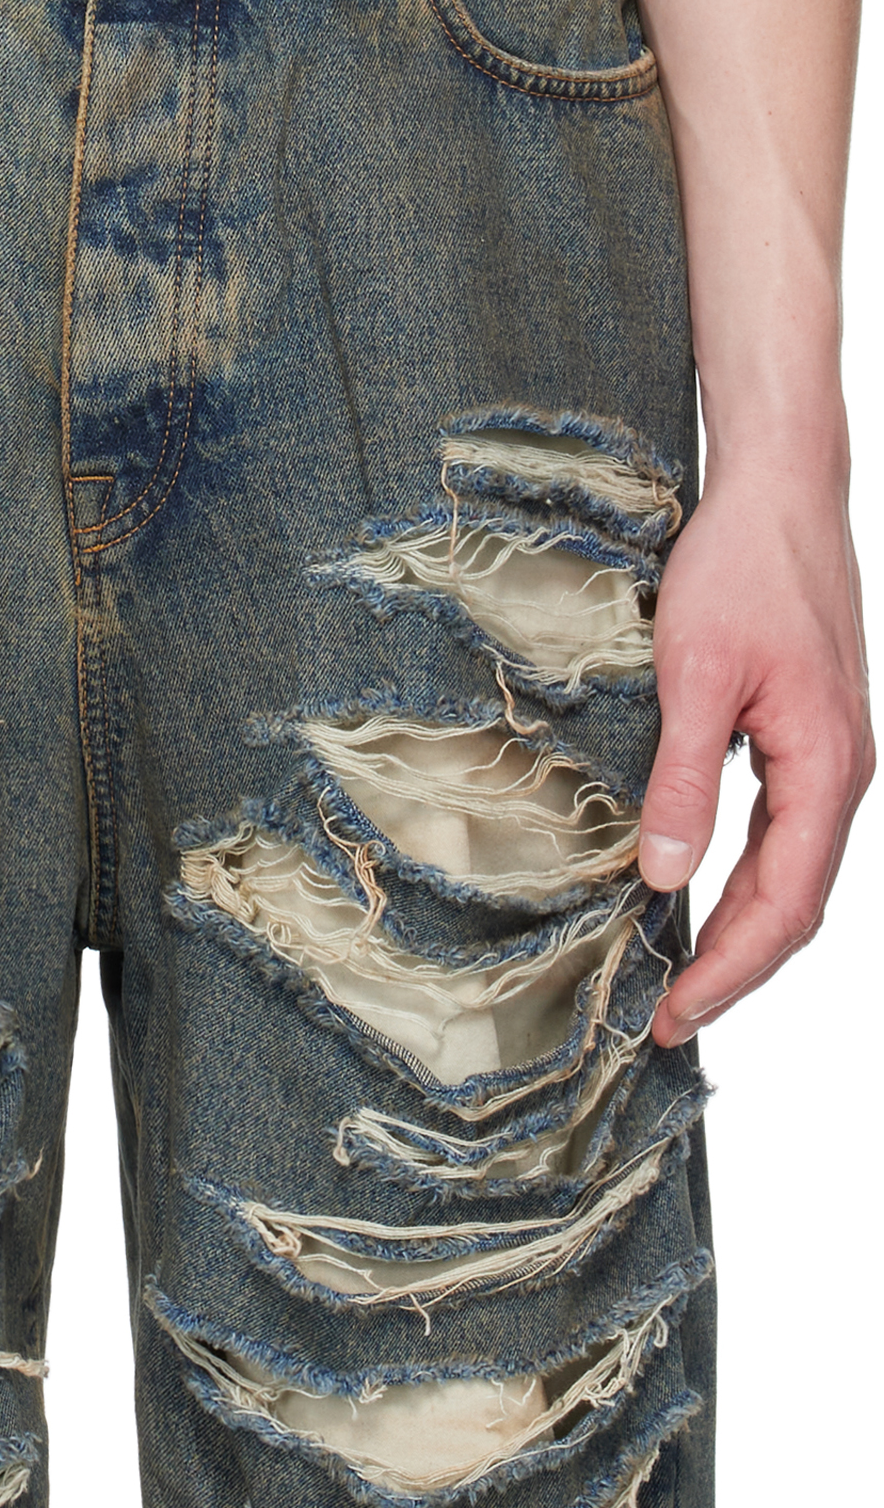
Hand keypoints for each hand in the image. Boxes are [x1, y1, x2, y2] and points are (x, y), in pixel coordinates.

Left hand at [639, 455, 872, 1046]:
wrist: (779, 487)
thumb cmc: (743, 564)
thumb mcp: (695, 674)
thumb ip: (684, 780)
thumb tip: (665, 877)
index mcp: (826, 767)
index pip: (783, 905)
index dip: (730, 971)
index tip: (676, 1013)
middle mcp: (842, 774)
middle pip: (795, 907)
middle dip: (734, 971)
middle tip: (668, 1020)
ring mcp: (830, 760)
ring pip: (793, 878)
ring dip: (740, 935)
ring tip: (682, 981)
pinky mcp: (809, 742)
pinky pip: (786, 839)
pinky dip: (747, 886)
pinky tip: (702, 902)